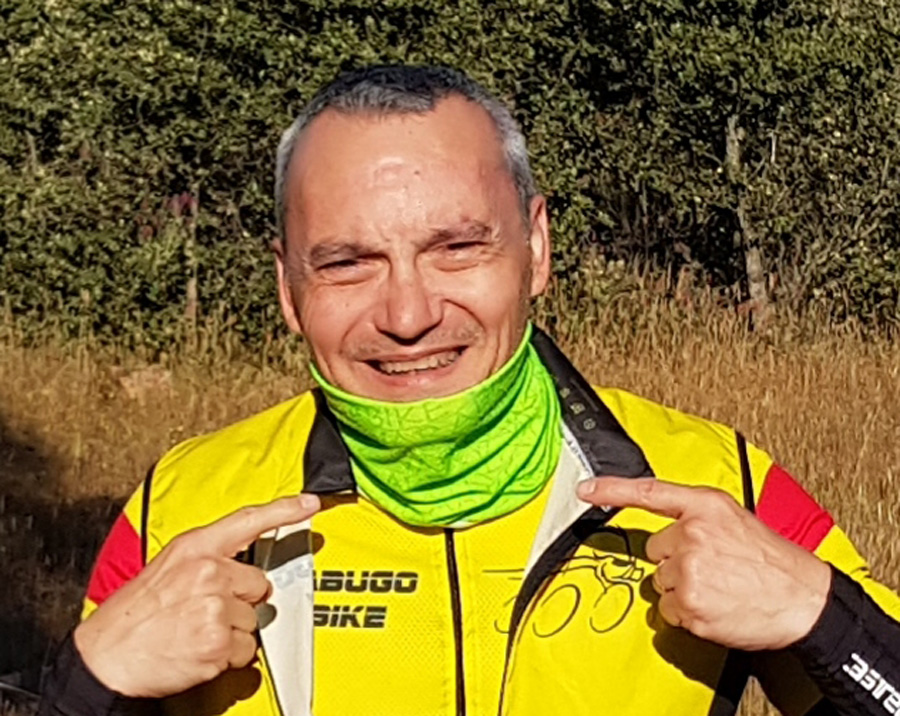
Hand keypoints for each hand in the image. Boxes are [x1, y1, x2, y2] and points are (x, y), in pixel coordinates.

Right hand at [74, 494, 320, 697]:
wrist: (106, 657)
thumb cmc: (134, 616)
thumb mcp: (167, 568)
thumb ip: (206, 560)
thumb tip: (238, 567)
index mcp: (195, 548)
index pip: (248, 520)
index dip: (284, 510)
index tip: (309, 504)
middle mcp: (209, 572)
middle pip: (259, 584)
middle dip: (241, 601)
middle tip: (206, 611)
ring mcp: (215, 607)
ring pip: (254, 619)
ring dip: (233, 631)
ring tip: (197, 632)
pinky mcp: (218, 641)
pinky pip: (247, 650)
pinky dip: (229, 657)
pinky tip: (201, 651)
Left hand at [576, 477, 830, 650]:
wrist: (804, 599)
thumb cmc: (772, 561)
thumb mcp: (735, 520)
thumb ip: (696, 518)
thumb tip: (666, 533)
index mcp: (705, 507)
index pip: (649, 492)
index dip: (612, 490)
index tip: (585, 490)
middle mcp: (693, 535)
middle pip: (655, 550)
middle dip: (676, 560)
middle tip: (712, 566)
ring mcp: (689, 571)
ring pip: (660, 582)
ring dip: (682, 587)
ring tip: (718, 586)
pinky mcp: (690, 605)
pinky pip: (670, 610)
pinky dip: (688, 612)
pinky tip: (715, 605)